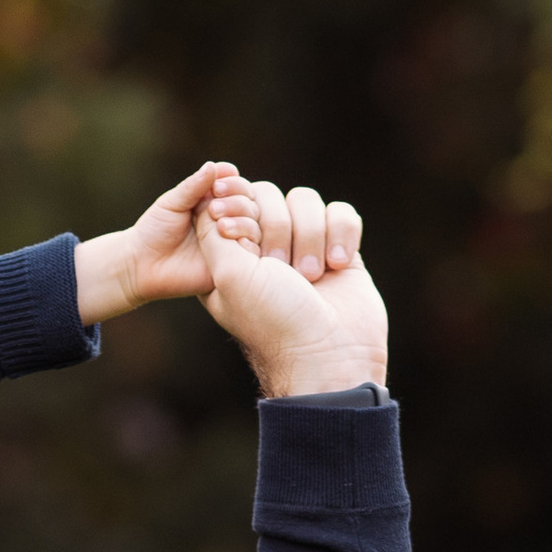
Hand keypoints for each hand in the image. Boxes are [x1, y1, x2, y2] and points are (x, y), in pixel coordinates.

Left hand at [73, 163, 248, 325]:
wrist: (143, 265)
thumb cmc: (154, 231)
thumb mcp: (172, 203)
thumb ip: (193, 186)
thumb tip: (213, 166)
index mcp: (215, 201)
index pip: (238, 185)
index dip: (233, 183)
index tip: (216, 186)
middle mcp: (228, 220)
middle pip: (251, 203)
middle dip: (237, 201)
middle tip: (213, 209)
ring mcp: (231, 243)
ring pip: (254, 226)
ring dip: (242, 221)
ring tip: (219, 225)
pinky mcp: (232, 266)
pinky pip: (250, 253)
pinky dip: (244, 243)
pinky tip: (229, 239)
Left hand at [196, 175, 387, 398]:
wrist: (329, 356)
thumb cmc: (274, 321)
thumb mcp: (229, 276)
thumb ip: (214, 233)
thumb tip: (210, 198)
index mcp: (229, 259)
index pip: (229, 203)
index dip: (237, 207)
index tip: (242, 230)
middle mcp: (265, 251)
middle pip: (268, 195)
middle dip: (277, 228)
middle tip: (282, 268)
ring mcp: (304, 248)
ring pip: (306, 200)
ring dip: (310, 235)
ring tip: (313, 276)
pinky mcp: (339, 250)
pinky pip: (341, 213)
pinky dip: (341, 234)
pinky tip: (338, 267)